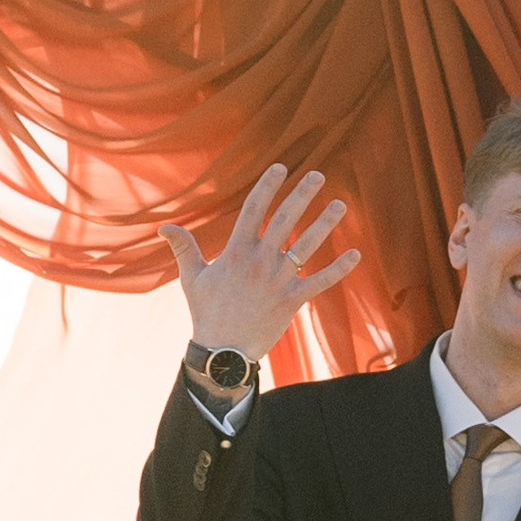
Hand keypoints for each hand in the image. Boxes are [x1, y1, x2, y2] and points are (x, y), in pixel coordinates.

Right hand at [160, 165, 360, 362]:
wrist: (223, 352)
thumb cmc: (206, 312)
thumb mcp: (191, 277)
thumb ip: (184, 248)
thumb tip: (164, 227)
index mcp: (236, 251)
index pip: (254, 209)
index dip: (268, 186)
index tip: (281, 167)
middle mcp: (259, 261)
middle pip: (284, 220)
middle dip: (302, 195)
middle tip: (318, 175)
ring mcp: (278, 280)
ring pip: (306, 245)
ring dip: (325, 223)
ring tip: (341, 204)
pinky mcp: (292, 300)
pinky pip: (320, 281)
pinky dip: (339, 268)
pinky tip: (356, 254)